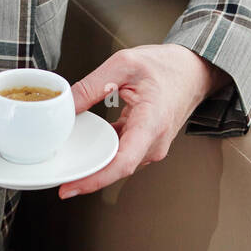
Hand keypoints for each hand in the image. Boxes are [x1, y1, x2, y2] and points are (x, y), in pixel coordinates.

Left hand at [57, 44, 225, 198]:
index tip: (71, 187)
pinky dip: (104, 152)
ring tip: (68, 160)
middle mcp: (154, 141)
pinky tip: (88, 143)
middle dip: (86, 175)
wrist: (193, 70)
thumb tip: (67, 106)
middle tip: (58, 173)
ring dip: (95, 163)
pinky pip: (122, 154)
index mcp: (151, 123)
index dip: (95, 180)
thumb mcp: (124, 63)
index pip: (123, 163)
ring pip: (118, 163)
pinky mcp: (147, 144)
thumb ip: (91, 85)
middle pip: (116, 168)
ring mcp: (152, 145)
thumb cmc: (167, 66)